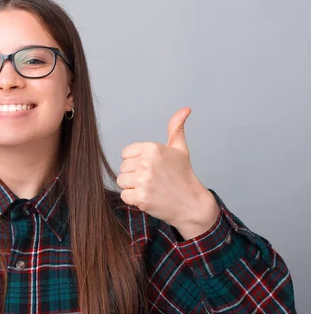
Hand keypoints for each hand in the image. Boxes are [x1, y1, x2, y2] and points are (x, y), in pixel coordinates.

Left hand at [117, 107, 219, 239]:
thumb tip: (185, 109)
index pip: (126, 153)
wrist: (192, 204)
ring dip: (132, 187)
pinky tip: (148, 197)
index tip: (151, 168)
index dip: (136, 162)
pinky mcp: (141, 197)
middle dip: (134, 174)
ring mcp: (143, 180)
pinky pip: (124, 195)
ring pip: (121, 181)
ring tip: (149, 188)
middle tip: (152, 179)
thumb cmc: (183, 175)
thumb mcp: (180, 149)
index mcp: (152, 148)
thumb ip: (176, 128)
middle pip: (123, 168)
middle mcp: (147, 163)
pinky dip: (134, 199)